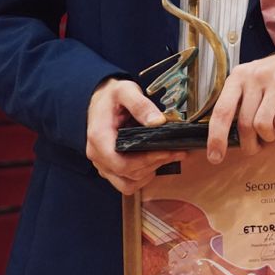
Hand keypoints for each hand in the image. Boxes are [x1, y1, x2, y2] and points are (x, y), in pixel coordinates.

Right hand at [86, 77, 185, 194]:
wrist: (100, 100)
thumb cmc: (112, 96)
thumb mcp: (125, 91)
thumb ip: (141, 105)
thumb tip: (158, 122)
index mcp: (99, 138)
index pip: (122, 163)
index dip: (147, 161)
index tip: (168, 150)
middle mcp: (98, 155)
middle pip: (128, 174)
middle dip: (155, 164)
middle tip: (175, 151)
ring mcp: (103, 163)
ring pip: (128, 183)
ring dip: (150, 173)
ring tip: (167, 156)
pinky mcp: (110, 167)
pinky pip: (126, 182)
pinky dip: (143, 176)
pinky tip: (156, 161)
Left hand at [206, 50, 274, 162]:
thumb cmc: (271, 79)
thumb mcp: (249, 83)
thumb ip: (236, 104)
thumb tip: (224, 140)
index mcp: (238, 76)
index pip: (222, 111)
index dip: (216, 138)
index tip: (215, 157)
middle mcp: (256, 77)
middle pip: (245, 124)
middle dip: (250, 143)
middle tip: (257, 147)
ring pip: (264, 125)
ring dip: (271, 135)